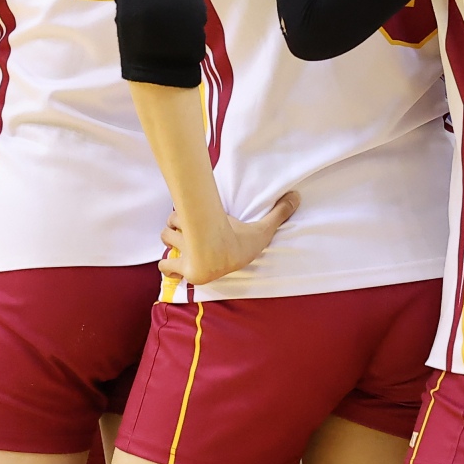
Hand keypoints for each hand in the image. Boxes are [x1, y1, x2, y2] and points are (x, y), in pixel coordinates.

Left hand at [158, 191, 300, 286]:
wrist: (224, 259)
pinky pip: (166, 265)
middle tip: (185, 228)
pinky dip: (168, 266)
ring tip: (179, 244)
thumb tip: (297, 195)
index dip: (187, 214)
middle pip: (172, 221)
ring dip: (170, 240)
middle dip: (177, 224)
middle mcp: (192, 234)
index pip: (188, 210)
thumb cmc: (240, 243)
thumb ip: (278, 213)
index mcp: (207, 223)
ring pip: (166, 238)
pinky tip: (173, 266)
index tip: (191, 215)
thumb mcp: (263, 229)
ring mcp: (183, 251)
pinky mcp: (181, 268)